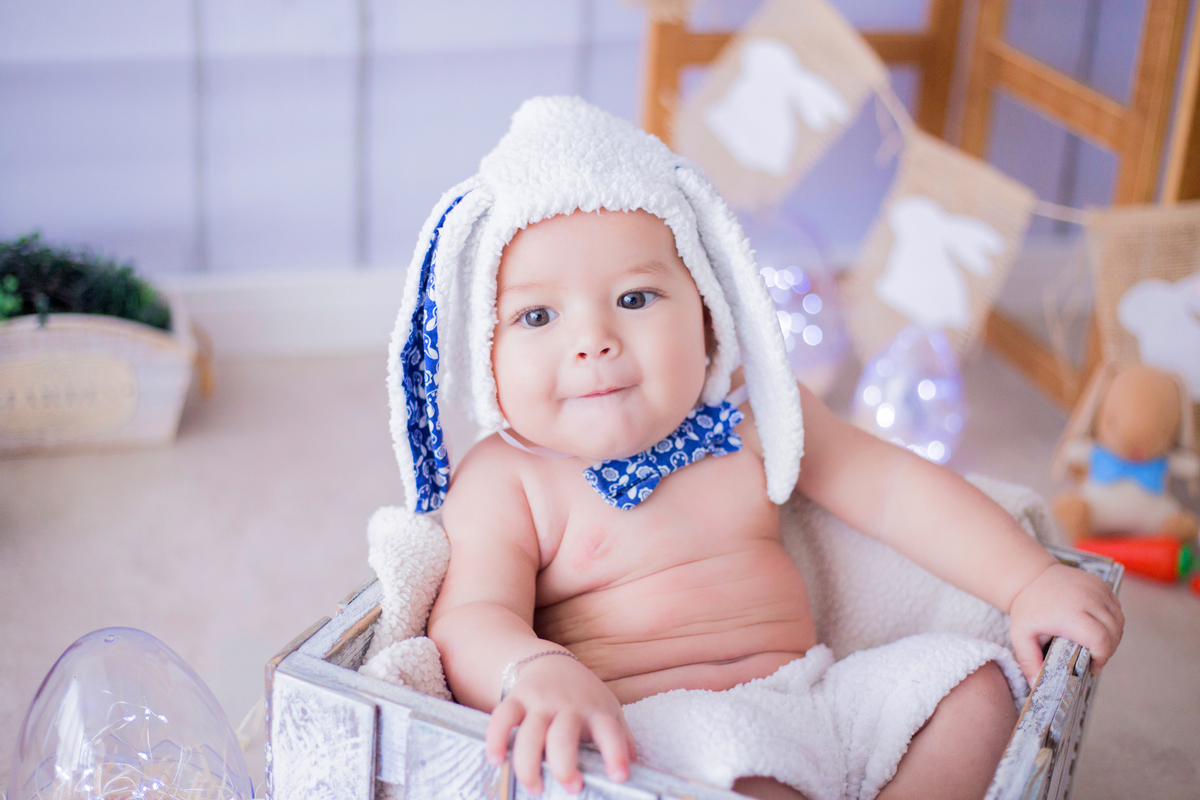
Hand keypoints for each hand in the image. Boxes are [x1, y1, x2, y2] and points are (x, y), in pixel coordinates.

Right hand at [485, 655, 636, 794]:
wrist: (552, 662)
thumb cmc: (584, 697)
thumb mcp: (608, 711)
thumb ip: (621, 739)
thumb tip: (638, 769)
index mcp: (597, 712)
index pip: (610, 732)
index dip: (615, 754)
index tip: (619, 776)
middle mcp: (569, 707)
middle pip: (564, 736)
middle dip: (565, 765)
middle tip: (570, 786)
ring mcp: (540, 702)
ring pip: (531, 732)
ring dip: (529, 763)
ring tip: (534, 787)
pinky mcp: (516, 698)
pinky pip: (502, 717)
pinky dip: (496, 739)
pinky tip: (495, 760)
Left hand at [1008, 564, 1123, 685]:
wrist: (1030, 575)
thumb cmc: (1027, 608)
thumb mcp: (1020, 635)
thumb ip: (1028, 661)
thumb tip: (1037, 686)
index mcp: (1069, 613)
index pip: (1101, 641)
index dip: (1101, 657)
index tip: (1091, 667)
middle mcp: (1087, 599)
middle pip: (1113, 633)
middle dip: (1108, 650)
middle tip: (1092, 658)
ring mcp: (1097, 589)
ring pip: (1119, 621)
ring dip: (1112, 636)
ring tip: (1095, 645)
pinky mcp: (1101, 584)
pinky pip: (1116, 608)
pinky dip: (1112, 621)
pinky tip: (1097, 627)